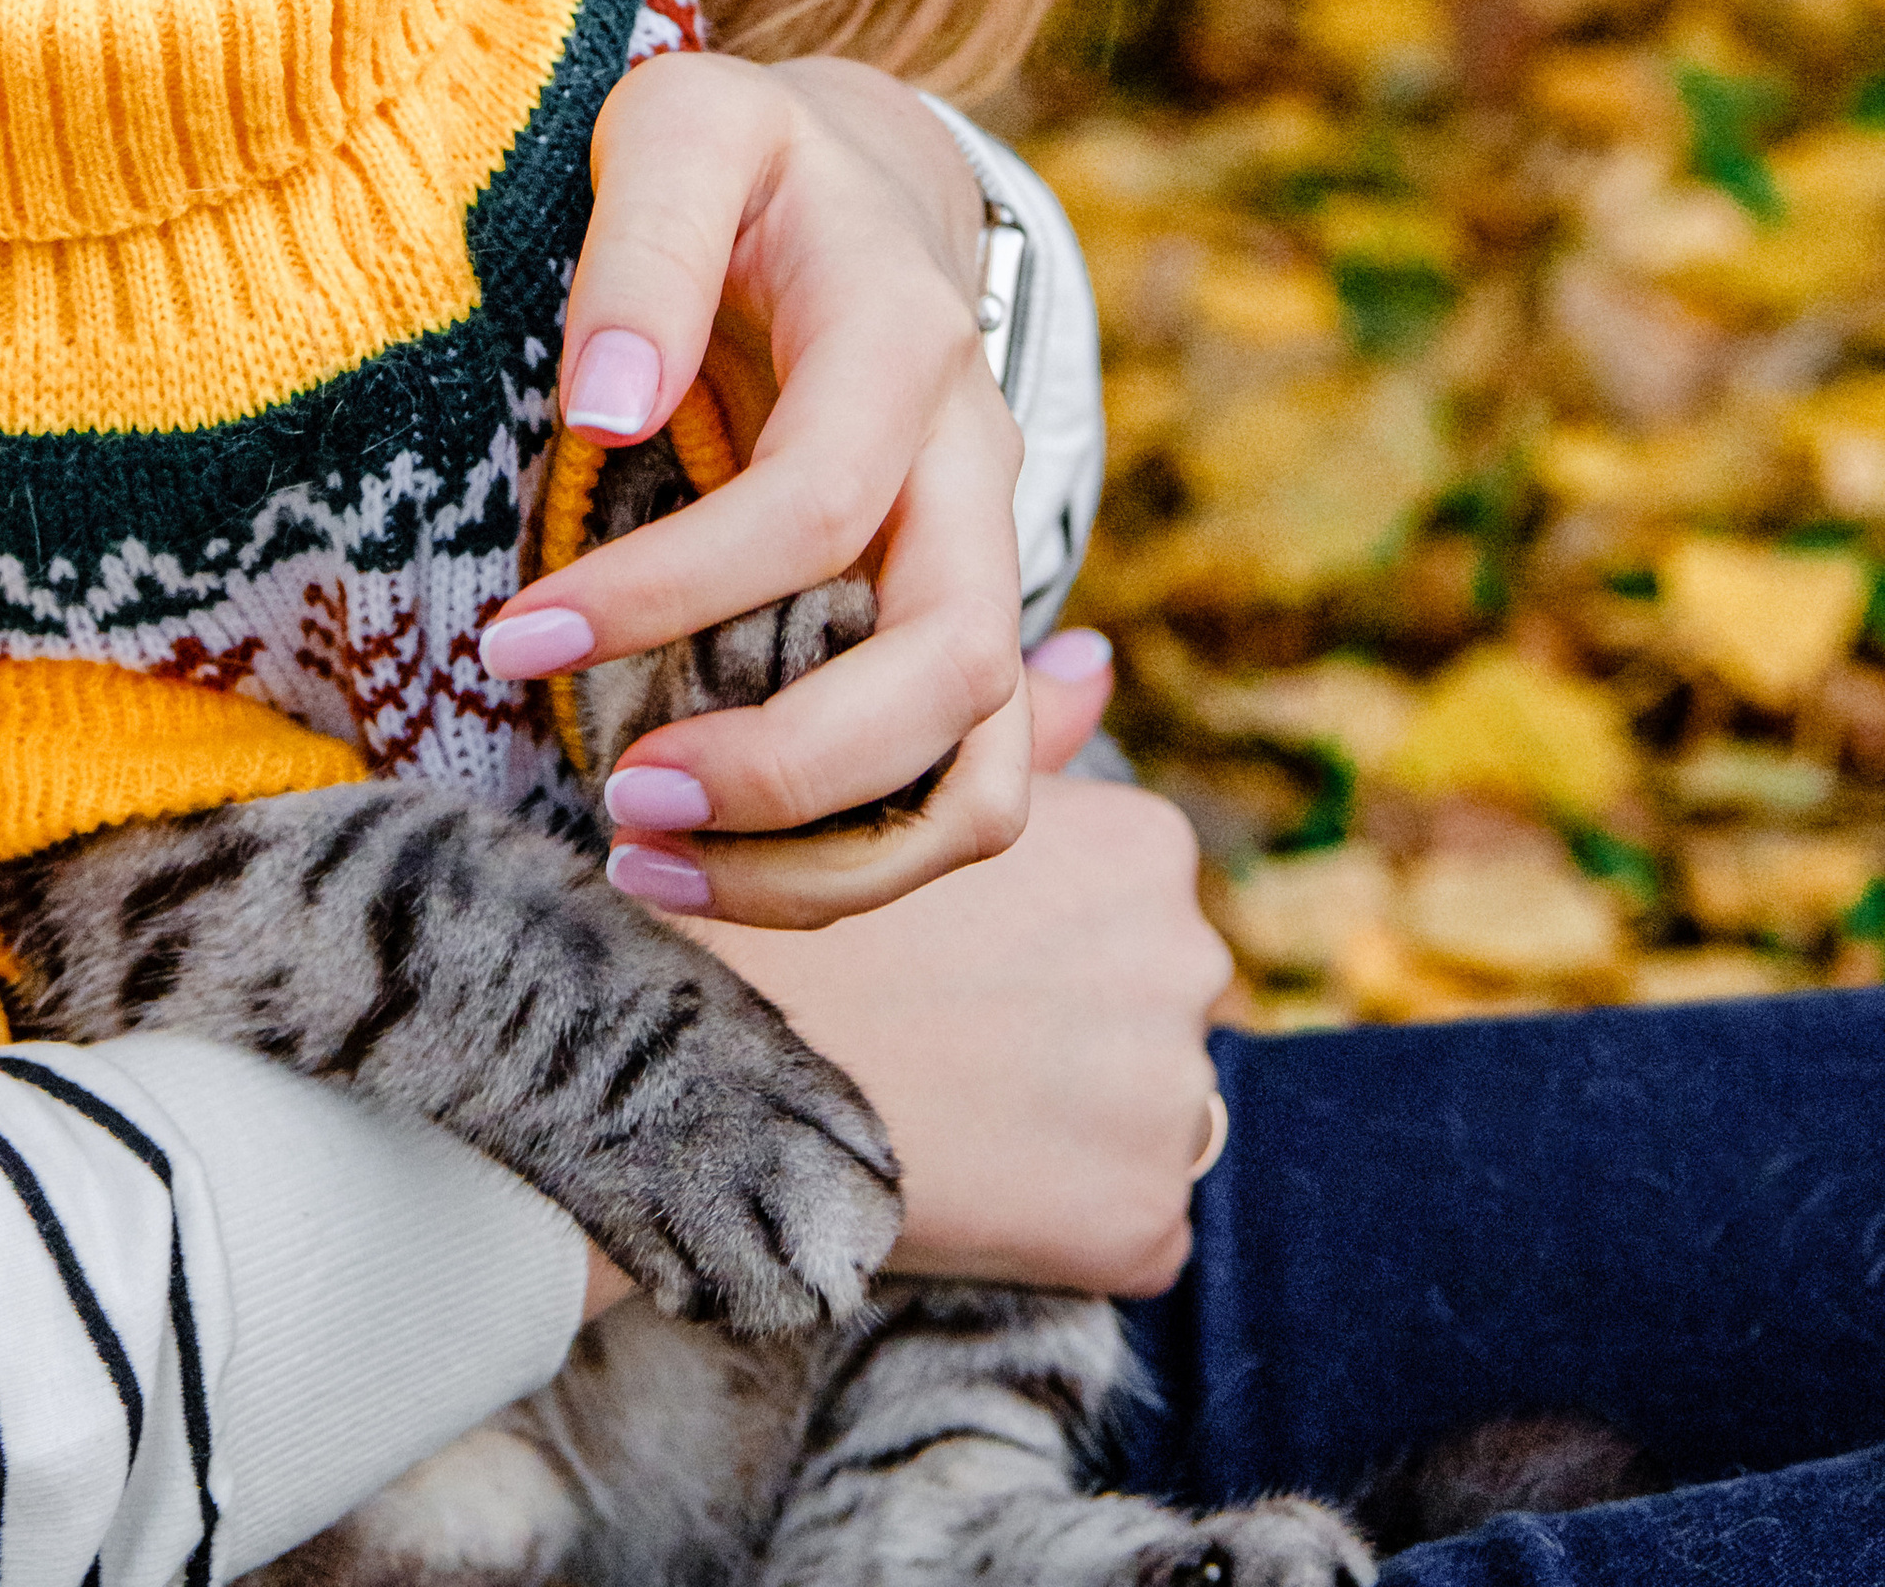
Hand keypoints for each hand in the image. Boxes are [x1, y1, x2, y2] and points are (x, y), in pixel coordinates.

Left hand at [479, 54, 1031, 917]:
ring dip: (829, 860)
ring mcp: (985, 561)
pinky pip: (962, 800)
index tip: (515, 639)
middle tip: (615, 800)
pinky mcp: (960, 634)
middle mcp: (975, 464)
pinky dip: (851, 867)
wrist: (853, 190)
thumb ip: (644, 241)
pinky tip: (704, 865)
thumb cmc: (736, 161)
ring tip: (645, 863)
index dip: (669, 592)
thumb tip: (606, 402)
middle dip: (786, 767)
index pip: (817, 503)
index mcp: (905, 335)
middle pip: (952, 666)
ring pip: (982, 775)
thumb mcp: (677, 127)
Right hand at [698, 777, 1232, 1298]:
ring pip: (1136, 1120)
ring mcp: (1176, 1095)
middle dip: (1063, 1031)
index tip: (948, 963)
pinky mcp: (1146, 1222)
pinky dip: (1060, 1230)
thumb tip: (1092, 662)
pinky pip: (1126, 1232)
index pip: (1125, 911)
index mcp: (1146, 846)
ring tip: (943, 1108)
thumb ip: (1016, 730)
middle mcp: (1188, 959)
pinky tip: (967, 1189)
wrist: (706, 1059)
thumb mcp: (911, 787)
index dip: (1028, 946)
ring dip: (1065, 1129)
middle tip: (940, 1037)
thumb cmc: (795, 906)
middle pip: (1140, 1009)